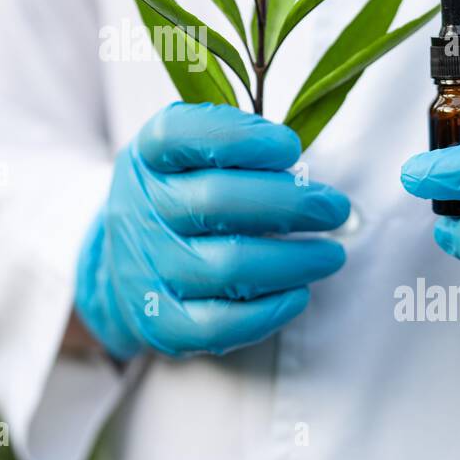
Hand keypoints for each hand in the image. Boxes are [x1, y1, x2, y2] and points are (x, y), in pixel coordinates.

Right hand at [76, 103, 349, 360]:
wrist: (125, 263)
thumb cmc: (179, 195)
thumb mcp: (189, 153)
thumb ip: (237, 145)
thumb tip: (303, 165)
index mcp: (147, 157)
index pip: (179, 135)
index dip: (238, 136)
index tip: (289, 146)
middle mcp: (139, 209)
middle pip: (215, 202)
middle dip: (290, 204)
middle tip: (334, 208)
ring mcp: (147, 268)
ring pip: (226, 267)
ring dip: (293, 261)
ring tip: (330, 254)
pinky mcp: (161, 322)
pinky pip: (218, 325)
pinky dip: (268, 311)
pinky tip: (299, 293)